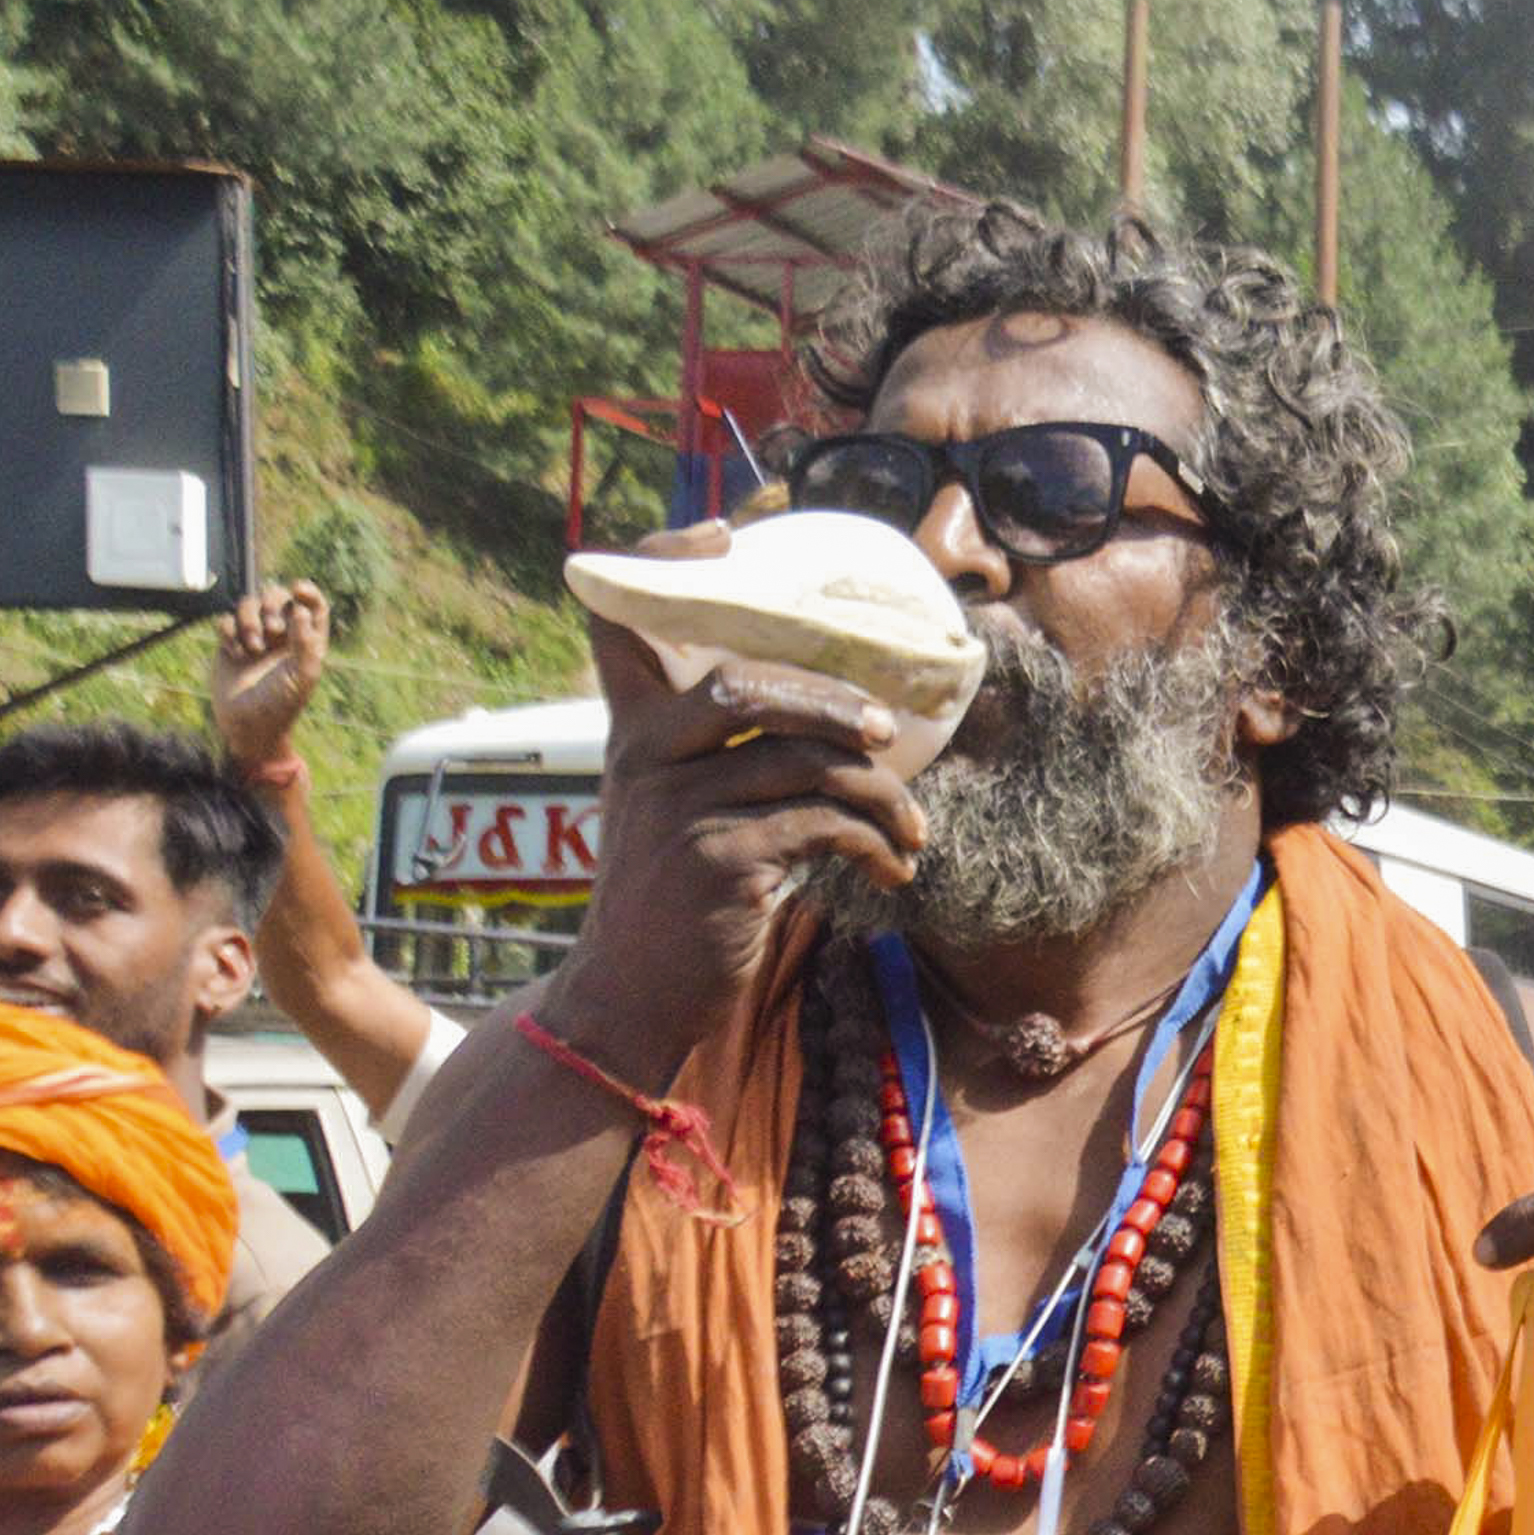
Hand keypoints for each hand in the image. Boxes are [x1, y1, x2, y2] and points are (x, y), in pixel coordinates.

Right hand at [209, 581, 333, 767]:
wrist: (247, 724)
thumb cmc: (281, 704)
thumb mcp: (302, 676)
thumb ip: (306, 642)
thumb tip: (302, 609)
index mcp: (307, 641)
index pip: (312, 605)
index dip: (307, 591)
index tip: (297, 589)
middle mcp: (282, 635)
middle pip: (276, 596)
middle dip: (272, 606)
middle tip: (274, 630)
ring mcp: (255, 636)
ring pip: (249, 604)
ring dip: (249, 620)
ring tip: (253, 649)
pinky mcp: (230, 642)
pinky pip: (226, 619)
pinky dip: (229, 633)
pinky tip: (235, 654)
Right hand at [552, 550, 921, 1085]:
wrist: (636, 999)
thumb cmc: (680, 904)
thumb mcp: (684, 815)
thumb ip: (730, 762)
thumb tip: (843, 723)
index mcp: (631, 731)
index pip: (619, 619)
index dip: (662, 562)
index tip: (723, 536)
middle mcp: (643, 757)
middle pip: (747, 683)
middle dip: (835, 701)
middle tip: (890, 733)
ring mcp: (676, 808)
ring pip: (802, 760)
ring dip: (879, 792)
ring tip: (914, 828)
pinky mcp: (716, 862)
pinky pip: (819, 825)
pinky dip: (873, 843)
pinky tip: (894, 870)